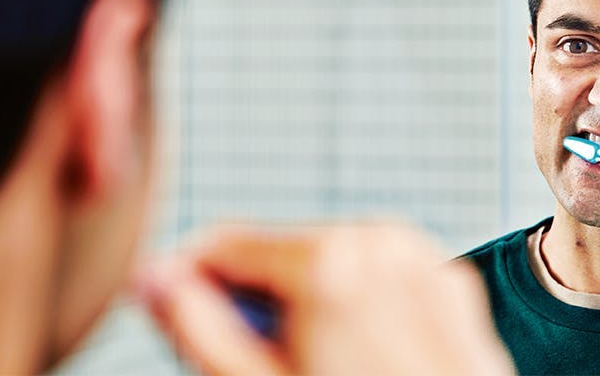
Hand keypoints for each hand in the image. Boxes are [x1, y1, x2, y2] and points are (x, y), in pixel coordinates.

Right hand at [134, 221, 513, 374]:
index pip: (225, 243)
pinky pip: (381, 273)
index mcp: (330, 259)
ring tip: (315, 360)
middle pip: (280, 249)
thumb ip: (197, 328)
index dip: (189, 277)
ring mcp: (422, 257)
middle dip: (256, 294)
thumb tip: (151, 280)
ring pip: (332, 258)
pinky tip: (360, 352)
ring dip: (305, 297)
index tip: (177, 310)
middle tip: (259, 357)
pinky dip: (357, 300)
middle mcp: (381, 240)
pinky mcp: (448, 280)